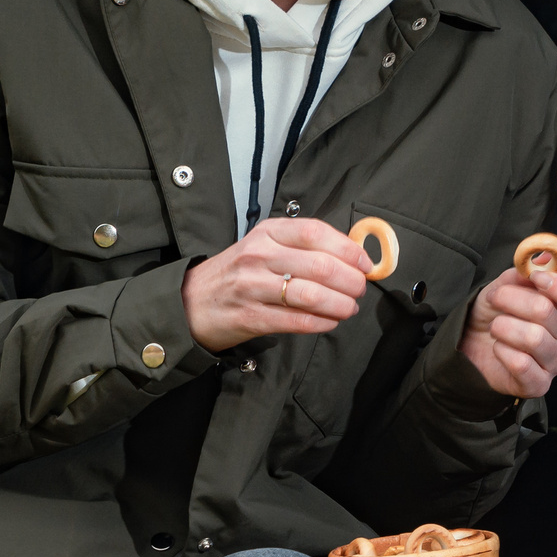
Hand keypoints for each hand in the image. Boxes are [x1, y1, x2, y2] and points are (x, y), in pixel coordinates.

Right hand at [182, 218, 372, 352]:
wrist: (190, 301)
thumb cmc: (238, 272)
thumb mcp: (264, 246)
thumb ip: (302, 247)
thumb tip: (352, 256)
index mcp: (268, 233)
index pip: (315, 233)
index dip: (348, 249)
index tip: (365, 263)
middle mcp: (259, 255)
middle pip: (320, 266)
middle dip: (350, 281)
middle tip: (360, 290)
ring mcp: (252, 286)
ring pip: (311, 295)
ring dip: (340, 304)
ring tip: (349, 308)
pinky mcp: (250, 316)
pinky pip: (296, 321)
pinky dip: (321, 323)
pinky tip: (330, 322)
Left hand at [456, 260, 556, 399]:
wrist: (472, 342)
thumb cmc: (497, 311)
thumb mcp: (507, 284)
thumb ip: (524, 272)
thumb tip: (542, 260)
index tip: (537, 278)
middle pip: (548, 312)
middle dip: (512, 298)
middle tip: (495, 297)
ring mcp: (556, 363)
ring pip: (534, 338)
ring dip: (504, 326)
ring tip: (495, 326)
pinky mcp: (538, 385)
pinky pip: (521, 364)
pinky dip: (502, 351)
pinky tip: (498, 348)